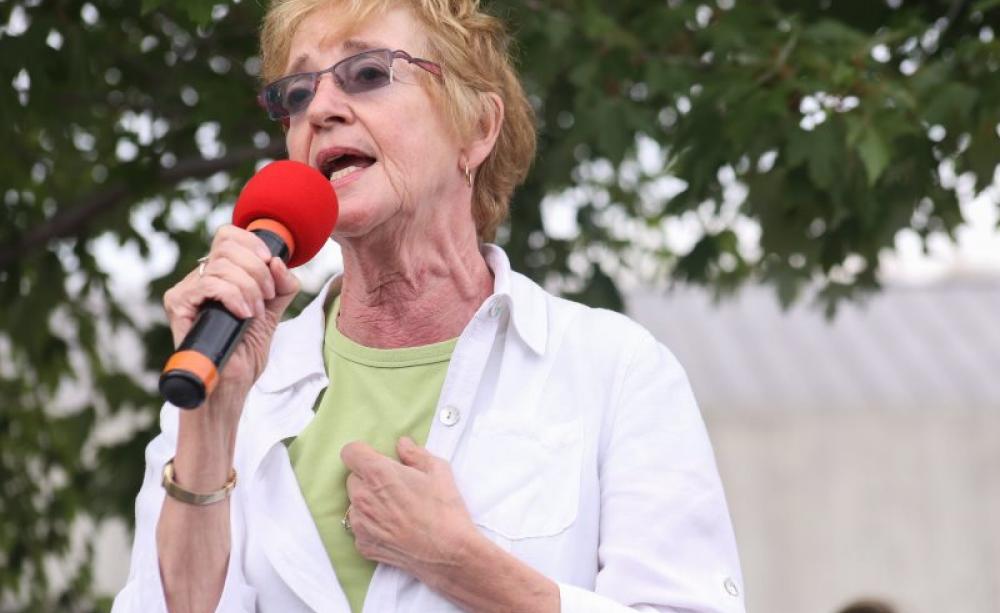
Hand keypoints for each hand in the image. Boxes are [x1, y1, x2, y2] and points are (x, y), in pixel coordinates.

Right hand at [163, 224, 299, 400]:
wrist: (230, 386)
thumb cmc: (244, 353)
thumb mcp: (272, 313)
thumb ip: (282, 287)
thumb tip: (279, 261)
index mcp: (219, 275)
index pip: (228, 235)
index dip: (252, 243)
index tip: (270, 263)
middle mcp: (199, 278)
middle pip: (228, 246)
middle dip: (258, 270)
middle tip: (266, 297)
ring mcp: (186, 290)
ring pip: (222, 265)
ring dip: (249, 288)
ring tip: (254, 313)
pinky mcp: (177, 304)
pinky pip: (209, 284)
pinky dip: (234, 296)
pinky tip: (242, 314)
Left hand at [341, 437, 480, 588]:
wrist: (449, 552)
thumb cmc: (445, 511)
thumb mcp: (438, 470)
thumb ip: (415, 453)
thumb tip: (403, 445)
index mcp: (378, 473)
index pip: (350, 452)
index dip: (363, 453)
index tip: (375, 459)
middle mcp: (363, 497)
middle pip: (353, 478)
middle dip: (369, 478)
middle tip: (394, 486)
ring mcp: (361, 523)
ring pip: (355, 503)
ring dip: (368, 502)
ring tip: (396, 509)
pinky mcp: (364, 544)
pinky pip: (360, 527)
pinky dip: (371, 525)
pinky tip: (394, 528)